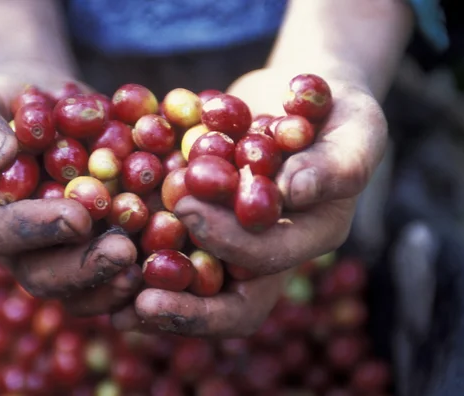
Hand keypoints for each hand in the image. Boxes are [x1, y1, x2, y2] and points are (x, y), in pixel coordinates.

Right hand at [0, 71, 141, 315]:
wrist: (45, 112)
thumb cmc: (2, 105)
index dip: (37, 229)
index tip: (77, 216)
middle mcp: (14, 248)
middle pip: (41, 275)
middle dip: (83, 269)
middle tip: (124, 252)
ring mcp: (54, 254)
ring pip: (78, 290)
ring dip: (112, 283)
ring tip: (146, 267)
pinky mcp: (88, 250)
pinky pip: (108, 276)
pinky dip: (137, 272)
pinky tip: (166, 261)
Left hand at [112, 68, 386, 336]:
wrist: (303, 96)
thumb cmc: (342, 111)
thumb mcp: (357, 131)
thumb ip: (337, 165)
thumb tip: (296, 190)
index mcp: (309, 238)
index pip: (268, 261)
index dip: (229, 245)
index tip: (187, 213)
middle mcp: (269, 250)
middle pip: (227, 299)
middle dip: (184, 300)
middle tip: (136, 291)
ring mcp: (233, 240)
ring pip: (192, 286)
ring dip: (152, 295)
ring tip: (111, 301)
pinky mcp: (205, 221)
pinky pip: (171, 250)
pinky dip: (139, 254)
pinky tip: (106, 253)